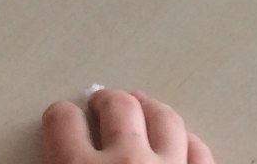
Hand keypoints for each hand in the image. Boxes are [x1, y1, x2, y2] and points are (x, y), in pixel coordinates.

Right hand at [42, 89, 213, 163]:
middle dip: (107, 99)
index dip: (60, 117)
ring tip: (140, 104)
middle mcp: (127, 161)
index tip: (61, 116)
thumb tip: (57, 151)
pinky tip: (182, 139)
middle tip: (101, 99)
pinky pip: (198, 152)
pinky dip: (188, 142)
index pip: (63, 123)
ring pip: (164, 119)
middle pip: (119, 107)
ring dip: (149, 108)